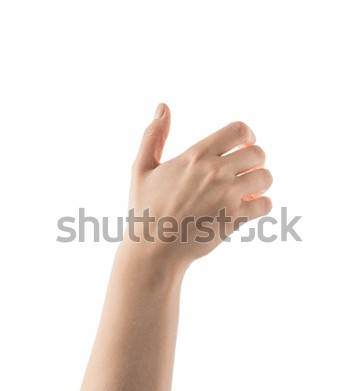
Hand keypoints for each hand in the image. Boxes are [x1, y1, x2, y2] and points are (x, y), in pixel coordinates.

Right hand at [125, 103, 272, 268]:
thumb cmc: (146, 210)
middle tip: (245, 171)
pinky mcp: (235, 219)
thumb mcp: (141, 169)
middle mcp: (215, 172)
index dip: (247, 135)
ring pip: (265, 177)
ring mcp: (227, 196)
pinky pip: (266, 205)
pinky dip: (261, 205)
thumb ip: (153, 136)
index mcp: (195, 156)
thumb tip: (163, 107)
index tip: (244, 145)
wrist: (154, 250)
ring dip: (260, 183)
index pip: (239, 130)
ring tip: (248, 190)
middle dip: (255, 160)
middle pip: (258, 153)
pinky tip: (248, 208)